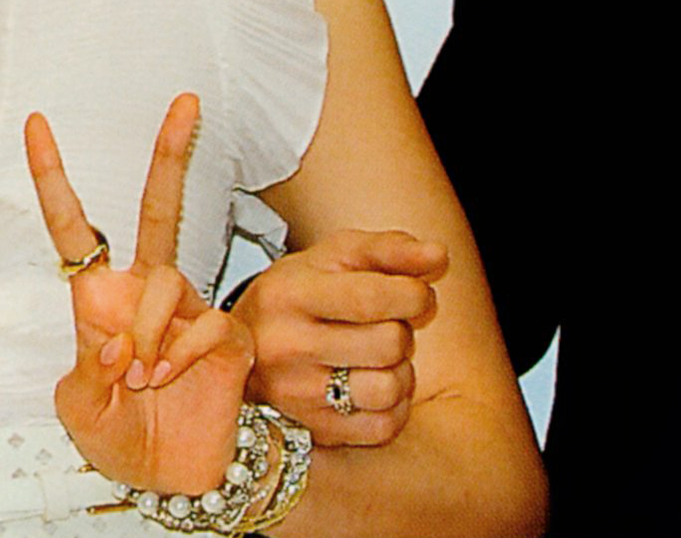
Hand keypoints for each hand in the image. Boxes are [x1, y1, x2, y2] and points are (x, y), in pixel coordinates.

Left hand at [25, 94, 253, 495]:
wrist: (179, 477)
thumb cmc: (126, 439)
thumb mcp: (80, 412)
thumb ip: (87, 373)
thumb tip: (119, 345)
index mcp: (100, 303)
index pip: (75, 230)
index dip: (54, 178)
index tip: (37, 126)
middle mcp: (146, 294)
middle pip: (159, 209)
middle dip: (170, 153)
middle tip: (184, 102)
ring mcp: (189, 311)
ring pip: (166, 283)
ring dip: (146, 334)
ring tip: (142, 378)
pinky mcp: (226, 334)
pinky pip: (202, 326)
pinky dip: (179, 357)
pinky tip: (171, 381)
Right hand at [235, 228, 445, 445]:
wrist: (240, 348)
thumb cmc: (301, 292)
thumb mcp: (337, 255)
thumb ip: (390, 249)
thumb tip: (440, 255)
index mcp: (289, 294)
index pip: (372, 297)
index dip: (414, 295)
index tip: (418, 294)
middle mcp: (284, 348)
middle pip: (387, 343)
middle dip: (403, 330)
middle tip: (389, 325)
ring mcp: (293, 396)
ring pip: (387, 389)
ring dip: (402, 371)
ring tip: (382, 357)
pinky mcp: (309, 432)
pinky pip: (381, 427)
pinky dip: (394, 407)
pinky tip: (376, 385)